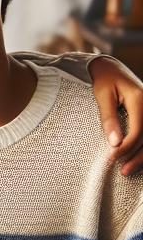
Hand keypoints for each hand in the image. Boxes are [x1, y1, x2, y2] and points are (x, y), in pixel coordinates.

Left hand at [88, 57, 142, 174]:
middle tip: (124, 171)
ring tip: (128, 170)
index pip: (139, 130)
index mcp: (140, 99)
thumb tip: (114, 142)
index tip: (112, 158)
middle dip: (138, 157)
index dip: (127, 147)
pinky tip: (136, 159)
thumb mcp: (102, 96)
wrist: (111, 68)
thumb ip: (108, 118)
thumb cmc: (104, 80)